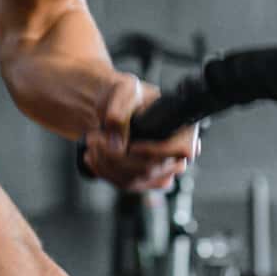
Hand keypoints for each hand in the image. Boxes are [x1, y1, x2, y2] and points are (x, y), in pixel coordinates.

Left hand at [81, 73, 200, 190]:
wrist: (116, 105)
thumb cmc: (127, 95)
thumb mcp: (124, 91)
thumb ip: (120, 112)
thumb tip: (117, 144)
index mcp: (184, 128)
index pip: (179, 150)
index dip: (152, 151)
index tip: (128, 145)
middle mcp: (178, 154)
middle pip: (150, 169)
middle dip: (115, 156)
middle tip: (95, 138)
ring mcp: (162, 171)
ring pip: (134, 180)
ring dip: (106, 163)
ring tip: (92, 143)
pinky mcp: (145, 180)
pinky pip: (124, 184)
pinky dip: (104, 171)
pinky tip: (93, 156)